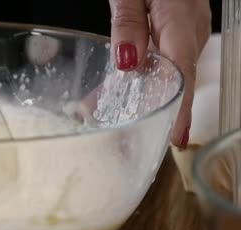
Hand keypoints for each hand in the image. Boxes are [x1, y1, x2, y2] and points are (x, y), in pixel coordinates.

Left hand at [109, 0, 211, 148]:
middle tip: (132, 143)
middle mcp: (188, 31)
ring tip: (106, 122)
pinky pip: (155, 59)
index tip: (175, 139)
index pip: (183, 76)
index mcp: (181, 23)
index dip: (179, 110)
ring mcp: (182, 30)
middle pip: (174, 80)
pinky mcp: (171, 28)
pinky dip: (133, 79)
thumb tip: (128, 64)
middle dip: (154, 112)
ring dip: (137, 97)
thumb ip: (129, 23)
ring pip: (162, 72)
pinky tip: (104, 94)